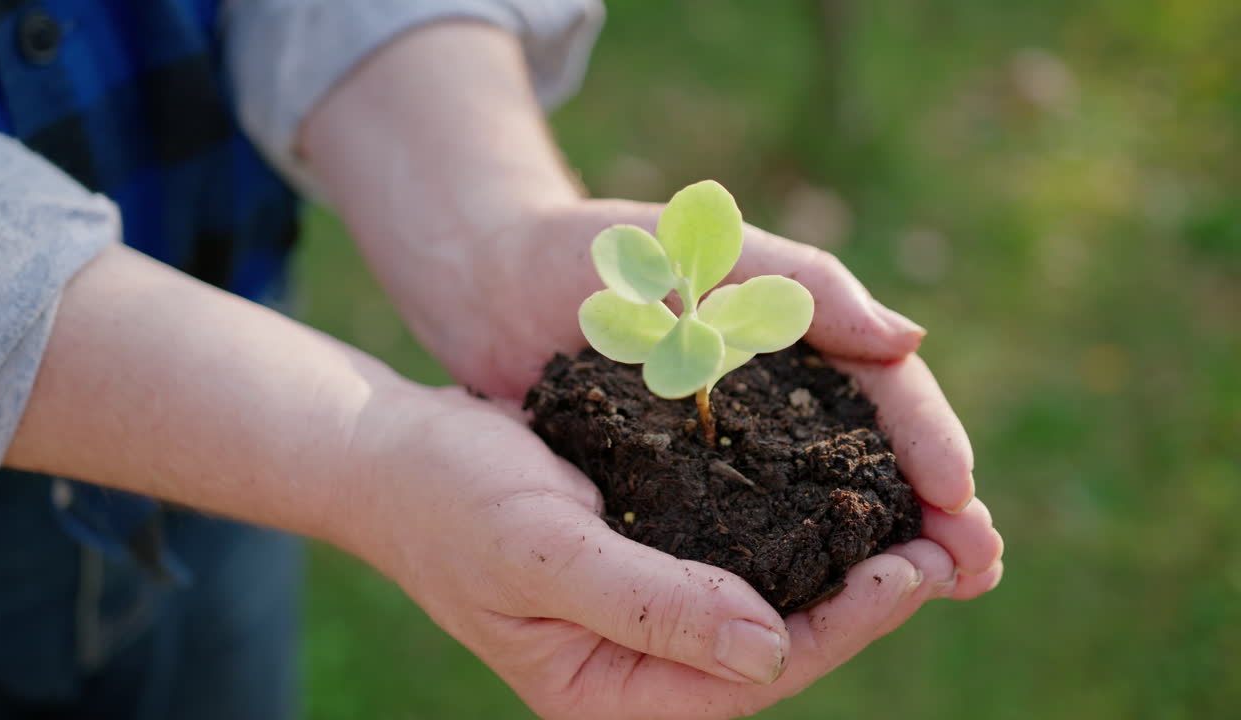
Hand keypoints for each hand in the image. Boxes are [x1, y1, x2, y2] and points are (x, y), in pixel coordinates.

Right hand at [341, 386, 981, 719]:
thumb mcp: (542, 553)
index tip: (914, 568)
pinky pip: (744, 556)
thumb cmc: (452, 500)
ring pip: (772, 602)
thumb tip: (770, 649)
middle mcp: (638, 666)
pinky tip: (844, 495)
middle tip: (952, 545)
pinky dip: (799, 528)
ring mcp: (647, 616)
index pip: (754, 675)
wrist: (395, 456)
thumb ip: (651, 608)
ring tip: (922, 521)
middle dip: (869, 599)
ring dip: (847, 564)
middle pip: (779, 646)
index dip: (844, 625)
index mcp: (610, 690)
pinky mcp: (653, 561)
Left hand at [429, 199, 1003, 598]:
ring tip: (931, 588)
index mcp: (797, 335)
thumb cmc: (592, 251)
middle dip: (931, 512)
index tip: (963, 498)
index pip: (886, 394)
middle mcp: (775, 398)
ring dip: (878, 547)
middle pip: (870, 460)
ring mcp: (728, 445)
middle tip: (978, 566)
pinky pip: (749, 528)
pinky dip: (795, 560)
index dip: (930, 443)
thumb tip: (911, 340)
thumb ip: (804, 284)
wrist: (486, 281)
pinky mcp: (676, 484)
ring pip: (821, 503)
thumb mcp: (703, 250)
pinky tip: (823, 597)